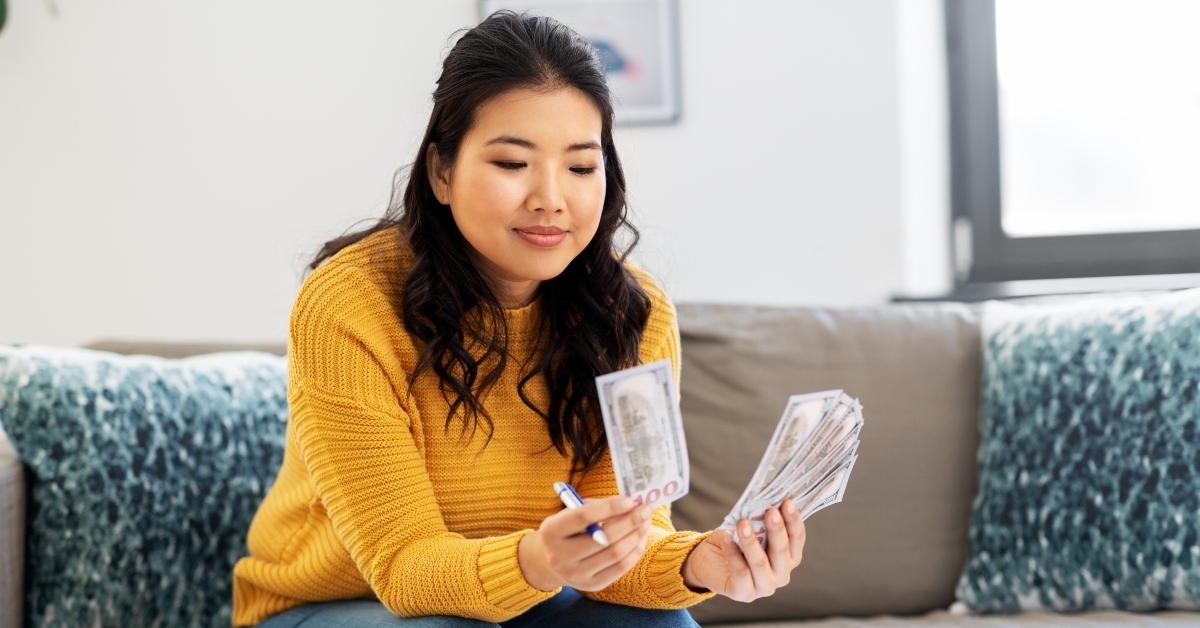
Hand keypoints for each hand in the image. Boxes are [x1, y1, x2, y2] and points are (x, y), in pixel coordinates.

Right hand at [518, 495, 653, 591]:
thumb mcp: (572, 512)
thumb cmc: (567, 529)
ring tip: (645, 522)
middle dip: (630, 522)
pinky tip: (640, 539)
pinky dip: (635, 551)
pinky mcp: (591, 585)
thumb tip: (631, 504)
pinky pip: (620, 568)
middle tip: (646, 509)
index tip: (630, 500)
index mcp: (550, 531)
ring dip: (636, 535)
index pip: (583, 517)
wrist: (550, 562)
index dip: (610, 507)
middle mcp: (559, 556)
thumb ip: (597, 507)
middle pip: (604, 538)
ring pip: (616, 554)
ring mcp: (575, 574)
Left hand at [681, 499, 805, 601]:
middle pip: (782, 551)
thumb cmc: (735, 540)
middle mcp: (781, 574)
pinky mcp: (745, 594)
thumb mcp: (749, 527)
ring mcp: (765, 586)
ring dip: (752, 542)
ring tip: (742, 523)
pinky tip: (726, 537)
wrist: (709, 559)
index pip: (797, 538)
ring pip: (761, 563)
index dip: (793, 521)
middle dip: (777, 530)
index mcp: (789, 556)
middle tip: (770, 512)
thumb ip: (759, 520)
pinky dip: (733, 553)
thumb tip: (763, 504)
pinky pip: (741, 572)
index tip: (787, 502)